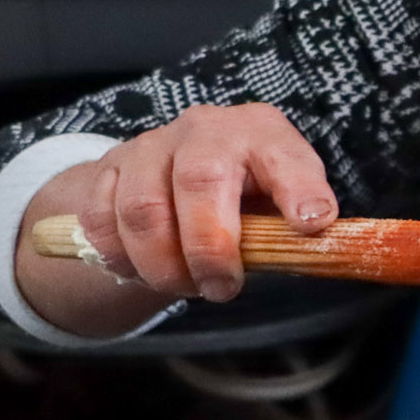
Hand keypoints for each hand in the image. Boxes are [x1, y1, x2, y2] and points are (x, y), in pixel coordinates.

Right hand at [15, 103, 337, 333]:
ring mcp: (152, 144)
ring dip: (161, 264)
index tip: (312, 225)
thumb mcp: (278, 203)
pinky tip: (141, 270)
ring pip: (143, 208)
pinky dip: (119, 257)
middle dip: (209, 249)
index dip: (299, 189)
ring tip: (184, 286)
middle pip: (199, 183)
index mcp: (263, 135)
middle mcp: (207, 130)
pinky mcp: (109, 168)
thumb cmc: (244, 196)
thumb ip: (294, 228)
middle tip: (221, 289)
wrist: (176, 175)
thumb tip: (317, 251)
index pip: (286, 157)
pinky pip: (101, 219)